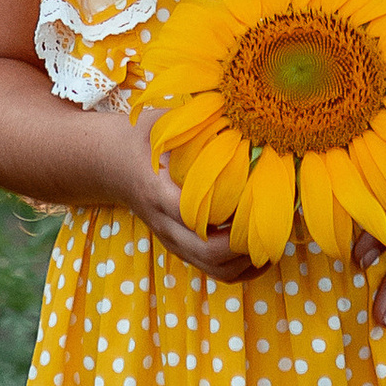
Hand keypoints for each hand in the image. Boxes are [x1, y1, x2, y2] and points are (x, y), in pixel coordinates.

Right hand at [101, 107, 259, 283]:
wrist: (111, 164)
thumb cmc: (143, 139)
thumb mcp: (161, 123)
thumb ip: (193, 123)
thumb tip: (239, 114)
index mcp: (158, 191)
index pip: (194, 214)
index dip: (229, 212)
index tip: (258, 196)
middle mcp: (164, 223)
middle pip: (208, 252)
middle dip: (246, 244)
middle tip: (274, 222)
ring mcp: (172, 240)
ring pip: (214, 269)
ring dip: (247, 261)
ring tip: (272, 238)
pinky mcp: (181, 248)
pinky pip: (213, 271)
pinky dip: (241, 268)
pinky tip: (261, 252)